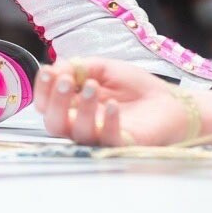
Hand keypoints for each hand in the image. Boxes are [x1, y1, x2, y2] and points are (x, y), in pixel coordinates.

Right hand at [34, 59, 192, 146]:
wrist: (169, 100)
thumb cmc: (135, 86)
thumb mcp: (104, 68)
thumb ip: (78, 67)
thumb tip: (55, 68)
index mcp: (73, 105)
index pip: (45, 103)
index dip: (41, 88)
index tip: (49, 71)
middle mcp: (82, 123)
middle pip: (53, 123)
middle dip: (55, 101)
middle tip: (66, 81)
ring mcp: (101, 136)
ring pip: (78, 133)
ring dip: (82, 109)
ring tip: (93, 87)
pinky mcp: (123, 145)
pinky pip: (108, 140)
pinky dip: (108, 122)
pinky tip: (113, 106)